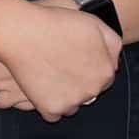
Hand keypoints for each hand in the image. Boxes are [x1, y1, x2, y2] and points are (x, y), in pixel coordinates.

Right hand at [0, 1, 119, 121]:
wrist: (23, 33)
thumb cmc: (57, 24)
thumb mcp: (95, 23)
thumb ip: (113, 45)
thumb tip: (115, 63)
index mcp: (105, 72)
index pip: (105, 77)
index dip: (90, 66)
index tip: (77, 59)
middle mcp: (92, 91)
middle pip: (89, 92)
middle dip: (79, 81)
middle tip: (62, 64)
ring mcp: (72, 102)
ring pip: (73, 104)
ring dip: (66, 94)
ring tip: (51, 73)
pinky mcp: (51, 109)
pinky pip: (54, 114)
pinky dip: (48, 103)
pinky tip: (42, 86)